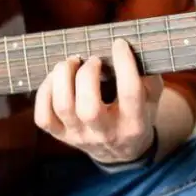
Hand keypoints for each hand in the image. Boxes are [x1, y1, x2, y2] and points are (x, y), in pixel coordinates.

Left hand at [34, 38, 162, 164]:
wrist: (121, 151)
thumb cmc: (137, 114)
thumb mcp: (152, 98)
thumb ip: (148, 75)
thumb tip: (133, 46)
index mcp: (134, 124)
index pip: (130, 94)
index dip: (124, 64)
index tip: (119, 43)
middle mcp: (106, 134)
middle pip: (88, 108)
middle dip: (86, 75)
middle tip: (92, 59)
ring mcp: (80, 136)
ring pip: (63, 108)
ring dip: (63, 77)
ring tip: (71, 62)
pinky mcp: (61, 136)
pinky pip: (43, 116)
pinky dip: (45, 92)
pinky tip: (56, 79)